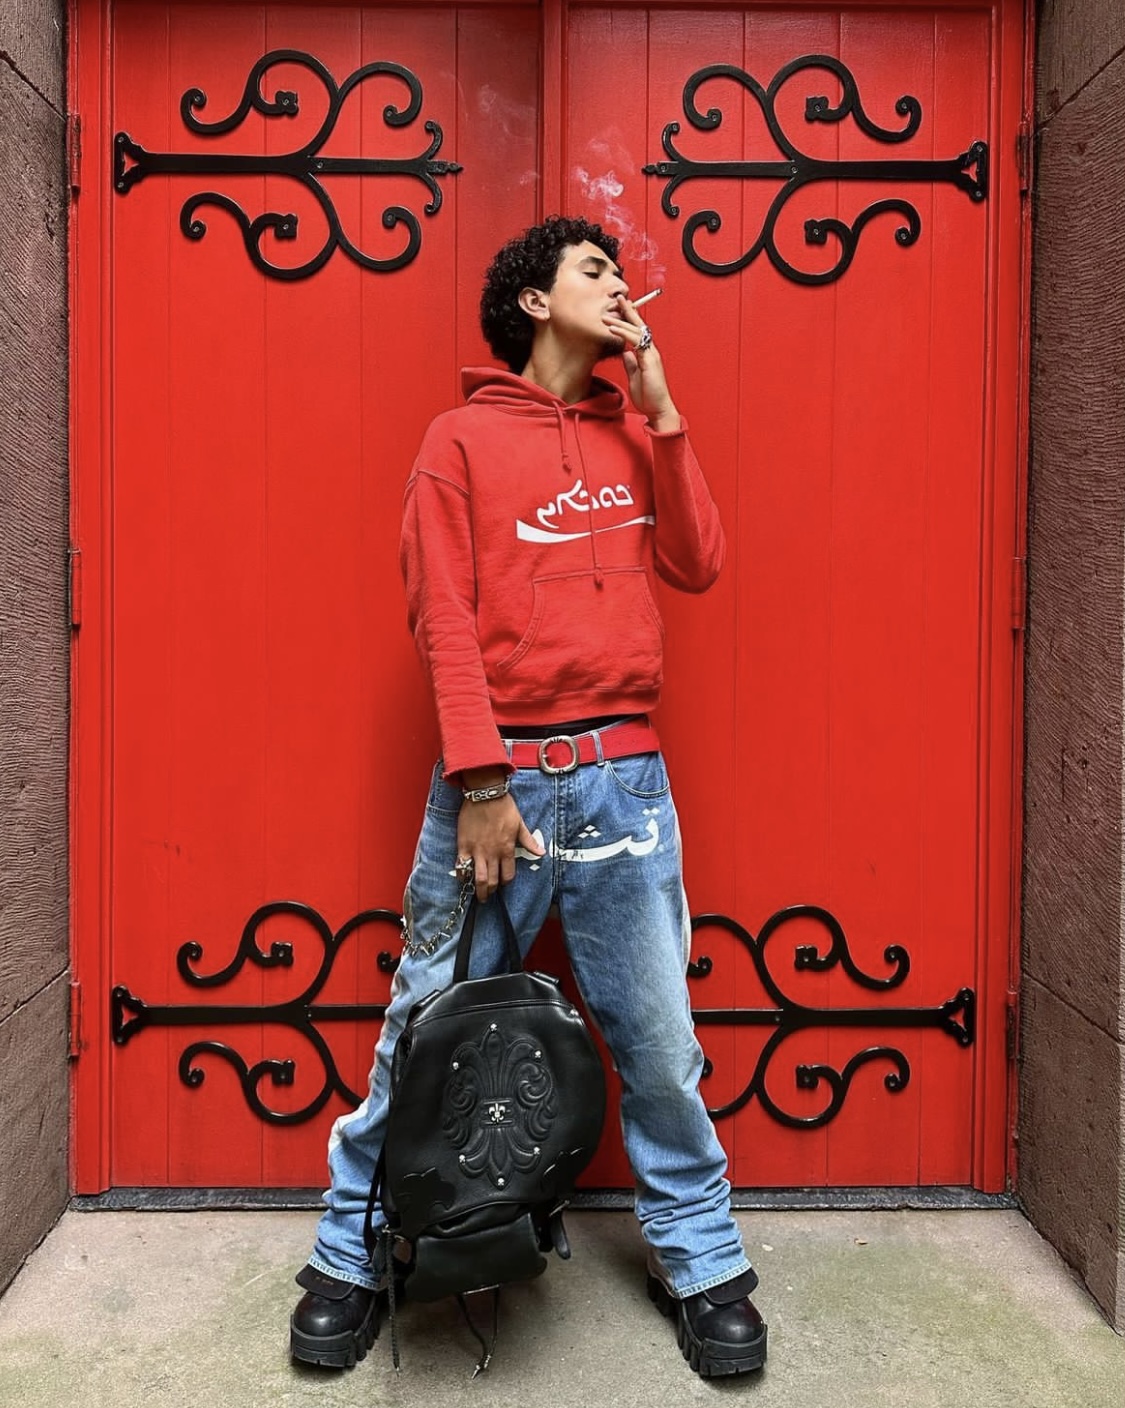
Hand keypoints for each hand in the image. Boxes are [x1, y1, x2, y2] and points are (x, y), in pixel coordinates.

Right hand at [457, 793, 544, 902]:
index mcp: (507, 849)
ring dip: (478, 889)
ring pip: (478, 878)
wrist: (486, 794)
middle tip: (488, 895)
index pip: (507, 875)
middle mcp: (492, 853)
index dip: (505, 882)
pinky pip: (461, 865)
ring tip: (478, 895)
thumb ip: (529, 841)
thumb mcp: (520, 824)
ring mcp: (477, 850)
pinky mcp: (464, 845)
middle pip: (492, 881)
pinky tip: (463, 880)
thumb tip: (541, 853)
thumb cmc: (504, 807)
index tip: (502, 884)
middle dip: (491, 891)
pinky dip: (462, 875)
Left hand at [602, 294, 681, 430]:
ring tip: (606, 315)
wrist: (658, 408)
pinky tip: (613, 329)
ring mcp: (651, 354)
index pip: (637, 331)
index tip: (618, 308)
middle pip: (639, 325)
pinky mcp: (650, 360)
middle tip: (617, 298)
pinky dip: (624, 333)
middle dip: (627, 311)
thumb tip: (625, 352)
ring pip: (636, 331)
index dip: (628, 319)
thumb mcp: (634, 376)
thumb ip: (631, 363)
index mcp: (646, 353)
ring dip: (620, 321)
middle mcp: (650, 350)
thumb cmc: (648, 395)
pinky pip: (635, 342)